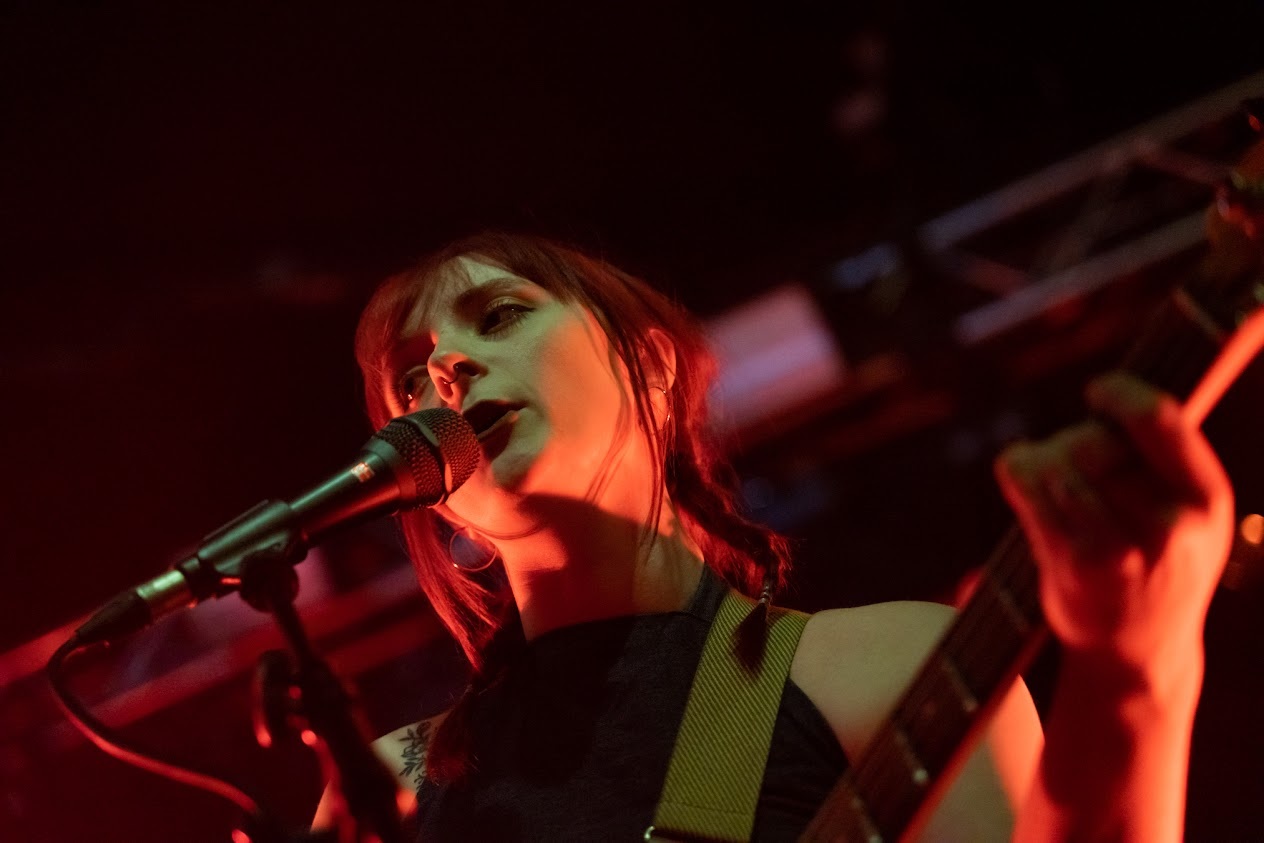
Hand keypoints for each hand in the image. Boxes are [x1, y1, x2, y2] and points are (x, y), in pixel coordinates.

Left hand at [994, 372, 1233, 689]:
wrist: (1138, 653)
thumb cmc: (1155, 566)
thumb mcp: (1188, 514)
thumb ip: (1162, 458)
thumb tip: (1111, 389)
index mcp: (1207, 499)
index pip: (1159, 418)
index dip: (1120, 395)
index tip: (1097, 392)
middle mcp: (1172, 524)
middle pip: (1096, 442)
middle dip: (1072, 440)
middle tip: (1064, 455)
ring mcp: (1125, 549)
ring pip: (1059, 462)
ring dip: (1041, 459)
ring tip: (1042, 474)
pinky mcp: (1077, 566)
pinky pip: (1031, 490)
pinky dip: (1018, 472)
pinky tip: (1019, 474)